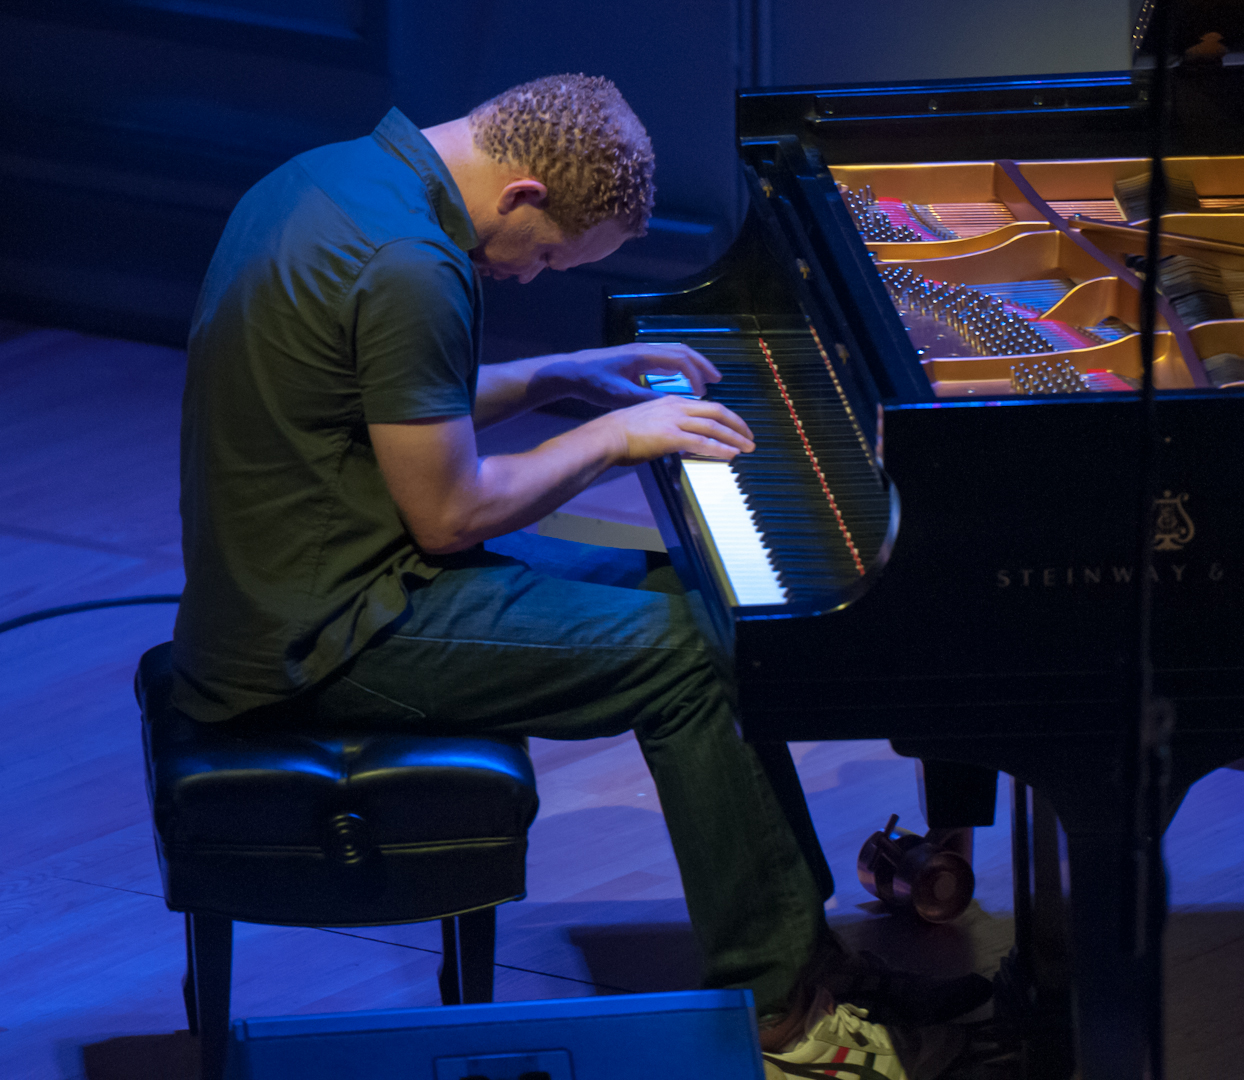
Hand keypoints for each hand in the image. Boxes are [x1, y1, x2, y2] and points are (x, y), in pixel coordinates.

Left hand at [532, 343, 720, 408]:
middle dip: (702, 365)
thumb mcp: (620, 395)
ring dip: (692, 366)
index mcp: (643, 355)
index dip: (696, 375)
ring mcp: (640, 352)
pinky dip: (679, 368)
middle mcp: (645, 349)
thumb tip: (672, 407)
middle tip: (717, 380)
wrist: (570, 371)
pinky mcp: (635, 359)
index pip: (679, 360)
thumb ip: (647, 400)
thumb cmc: (592, 382)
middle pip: (682, 351)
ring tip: (705, 381)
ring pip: (674, 354)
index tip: (704, 392)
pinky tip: (682, 382)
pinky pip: (665, 359)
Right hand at [588, 394, 754, 465]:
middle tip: (750, 437)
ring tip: (747, 448)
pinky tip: (731, 455)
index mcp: (671, 401)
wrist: (606, 436)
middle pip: (717, 411)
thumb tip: (683, 443)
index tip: (736, 427)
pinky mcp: (671, 436)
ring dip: (734, 438)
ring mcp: (674, 421)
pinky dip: (720, 448)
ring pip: (714, 426)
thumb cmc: (621, 434)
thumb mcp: (649, 423)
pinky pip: (702, 442)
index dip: (726, 416)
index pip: (707, 406)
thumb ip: (669, 429)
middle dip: (737, 425)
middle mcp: (676, 407)